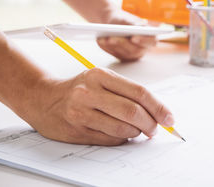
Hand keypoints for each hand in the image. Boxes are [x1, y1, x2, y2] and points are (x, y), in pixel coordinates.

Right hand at [25, 68, 173, 144]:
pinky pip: (110, 139)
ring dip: (137, 133)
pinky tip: (122, 133)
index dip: (158, 107)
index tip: (170, 118)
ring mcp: (81, 112)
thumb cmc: (80, 89)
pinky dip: (122, 138)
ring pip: (123, 128)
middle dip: (151, 124)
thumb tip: (158, 112)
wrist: (43, 98)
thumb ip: (128, 93)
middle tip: (155, 129)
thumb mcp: (102, 80)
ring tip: (138, 130)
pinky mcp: (76, 130)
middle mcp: (89, 92)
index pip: (139, 92)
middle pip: (132, 111)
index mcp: (101, 75)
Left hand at [97, 9, 156, 61]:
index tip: (133, 37)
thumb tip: (139, 28)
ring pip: (124, 54)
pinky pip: (115, 55)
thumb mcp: (129, 19)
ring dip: (112, 46)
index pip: (151, 41)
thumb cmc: (124, 19)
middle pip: (135, 50)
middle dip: (122, 43)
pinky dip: (107, 48)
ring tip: (104, 38)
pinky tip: (100, 40)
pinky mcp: (122, 57)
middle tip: (112, 38)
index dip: (143, 40)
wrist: (113, 23)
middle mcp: (143, 48)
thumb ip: (135, 24)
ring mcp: (132, 55)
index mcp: (150, 37)